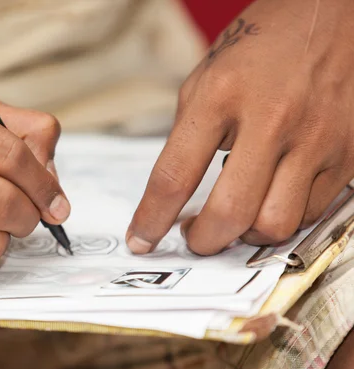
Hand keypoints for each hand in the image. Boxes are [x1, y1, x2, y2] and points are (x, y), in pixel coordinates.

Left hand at [127, 0, 353, 254]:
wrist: (332, 12)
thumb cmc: (263, 44)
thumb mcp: (206, 78)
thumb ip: (189, 135)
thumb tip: (175, 193)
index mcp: (220, 95)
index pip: (174, 177)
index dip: (151, 219)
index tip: (141, 239)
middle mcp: (272, 119)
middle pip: (230, 214)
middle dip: (203, 241)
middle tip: (194, 236)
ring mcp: (315, 138)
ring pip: (276, 224)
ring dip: (246, 234)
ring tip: (234, 216)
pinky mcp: (348, 152)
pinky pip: (312, 211)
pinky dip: (284, 215)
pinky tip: (270, 197)